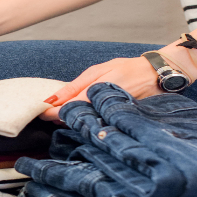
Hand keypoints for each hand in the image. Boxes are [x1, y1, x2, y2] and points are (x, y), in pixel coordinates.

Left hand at [39, 57, 163, 120]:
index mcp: (93, 96)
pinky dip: (85, 121)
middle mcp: (99, 111)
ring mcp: (107, 120)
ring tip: (67, 111)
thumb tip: (50, 100)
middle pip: (71, 122)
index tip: (39, 111)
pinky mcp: (113, 124)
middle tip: (50, 111)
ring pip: (82, 126)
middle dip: (58, 118)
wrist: (157, 76)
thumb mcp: (98, 70)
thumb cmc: (127, 69)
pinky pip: (94, 126)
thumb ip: (74, 86)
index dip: (48, 113)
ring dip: (70, 120)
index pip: (63, 111)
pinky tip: (83, 115)